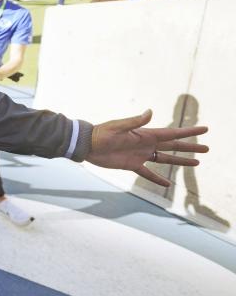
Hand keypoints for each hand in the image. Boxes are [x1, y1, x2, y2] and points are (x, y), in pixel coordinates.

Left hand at [85, 110, 207, 185]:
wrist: (88, 145)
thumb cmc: (102, 133)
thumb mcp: (119, 126)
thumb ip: (135, 121)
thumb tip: (150, 112)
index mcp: (146, 134)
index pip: (172, 133)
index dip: (188, 132)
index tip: (204, 130)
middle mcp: (146, 144)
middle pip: (173, 146)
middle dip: (190, 147)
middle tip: (207, 148)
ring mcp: (141, 155)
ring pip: (165, 158)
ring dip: (180, 161)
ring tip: (196, 162)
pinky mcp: (132, 165)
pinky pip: (148, 173)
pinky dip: (157, 178)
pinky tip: (168, 184)